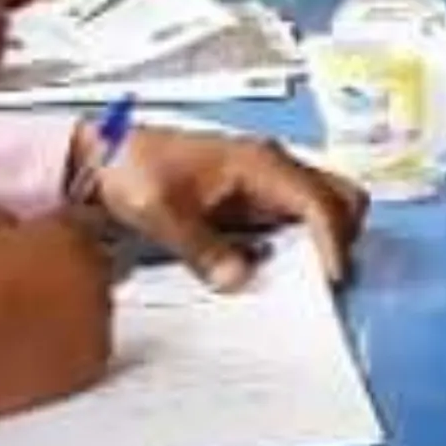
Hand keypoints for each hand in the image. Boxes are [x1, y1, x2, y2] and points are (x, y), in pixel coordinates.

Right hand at [0, 212, 112, 428]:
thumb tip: (11, 225)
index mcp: (64, 235)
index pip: (85, 221)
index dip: (60, 233)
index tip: (43, 245)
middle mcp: (91, 275)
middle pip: (95, 264)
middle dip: (70, 270)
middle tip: (33, 287)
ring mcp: (95, 322)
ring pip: (95, 306)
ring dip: (73, 309)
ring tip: (30, 323)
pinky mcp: (89, 366)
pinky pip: (90, 348)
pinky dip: (71, 347)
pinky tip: (36, 351)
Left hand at [83, 126, 366, 291]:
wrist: (103, 157)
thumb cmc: (131, 168)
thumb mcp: (160, 211)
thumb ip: (201, 247)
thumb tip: (238, 277)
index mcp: (258, 162)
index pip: (318, 200)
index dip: (333, 240)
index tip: (332, 279)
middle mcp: (269, 169)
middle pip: (338, 197)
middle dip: (342, 237)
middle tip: (325, 283)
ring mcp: (262, 186)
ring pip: (319, 210)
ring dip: (320, 245)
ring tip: (301, 287)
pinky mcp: (248, 204)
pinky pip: (290, 225)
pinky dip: (295, 250)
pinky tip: (270, 277)